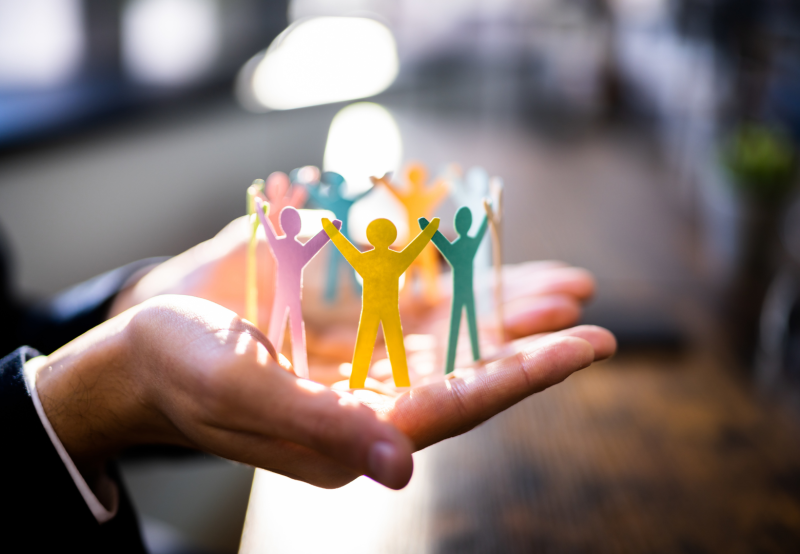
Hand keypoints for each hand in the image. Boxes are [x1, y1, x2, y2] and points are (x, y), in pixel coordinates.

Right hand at [34, 291, 612, 492]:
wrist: (139, 356)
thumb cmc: (181, 375)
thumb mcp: (241, 394)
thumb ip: (321, 428)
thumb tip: (401, 467)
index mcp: (353, 430)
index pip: (459, 405)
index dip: (524, 376)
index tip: (585, 347)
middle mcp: (369, 400)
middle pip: (468, 369)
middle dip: (528, 340)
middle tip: (590, 311)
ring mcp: (359, 364)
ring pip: (449, 337)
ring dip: (502, 311)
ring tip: (561, 287)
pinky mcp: (343, 331)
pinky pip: (409, 307)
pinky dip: (448, 285)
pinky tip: (480, 265)